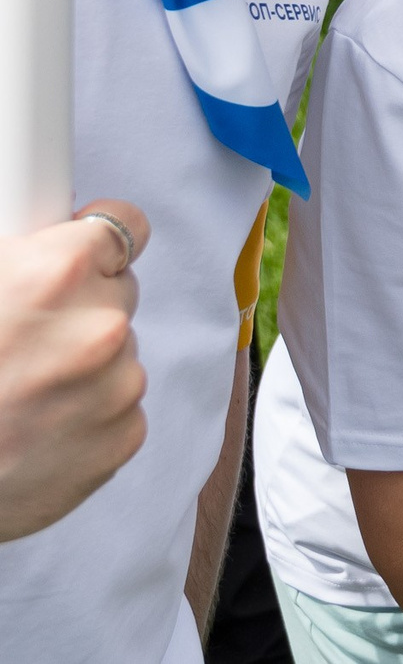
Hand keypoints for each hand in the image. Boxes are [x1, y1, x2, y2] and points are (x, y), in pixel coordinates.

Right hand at [0, 201, 151, 540]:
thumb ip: (16, 256)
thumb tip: (42, 234)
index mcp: (58, 272)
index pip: (124, 228)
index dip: (95, 244)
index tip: (85, 257)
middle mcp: (99, 326)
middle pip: (117, 295)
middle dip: (79, 310)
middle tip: (22, 341)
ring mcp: (117, 385)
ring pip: (117, 355)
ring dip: (81, 368)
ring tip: (16, 393)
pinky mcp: (122, 437)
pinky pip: (118, 409)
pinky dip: (85, 416)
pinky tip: (34, 427)